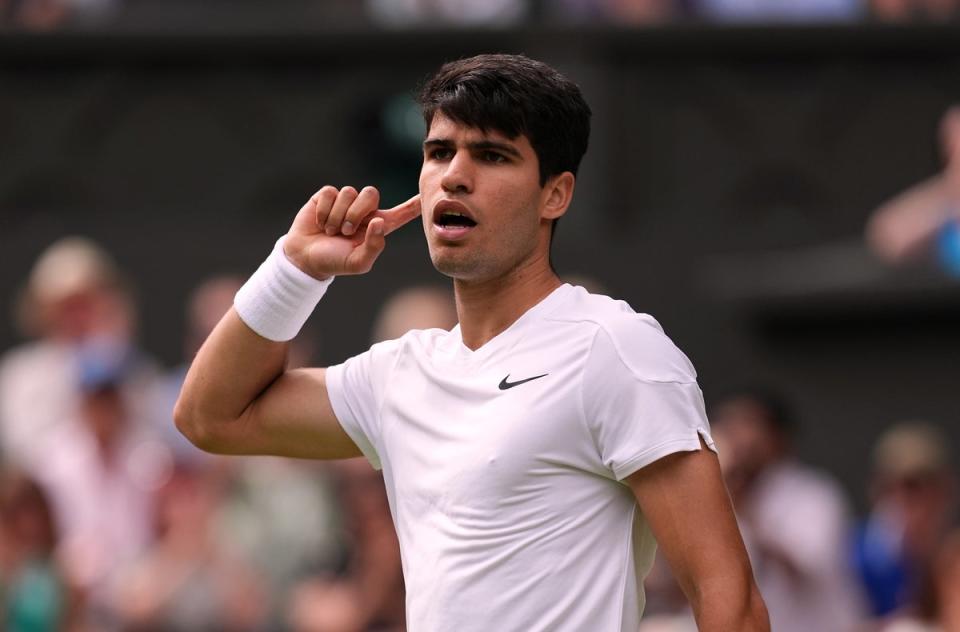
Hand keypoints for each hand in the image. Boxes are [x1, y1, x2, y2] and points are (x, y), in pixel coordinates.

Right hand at [283, 186, 420, 279]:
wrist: (305, 258)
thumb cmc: (334, 261)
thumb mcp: (358, 263)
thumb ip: (374, 246)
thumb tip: (379, 221)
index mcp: (377, 226)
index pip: (401, 213)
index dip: (414, 204)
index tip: (427, 195)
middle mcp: (364, 211)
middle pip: (371, 194)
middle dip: (356, 213)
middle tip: (345, 231)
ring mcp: (345, 201)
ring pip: (349, 193)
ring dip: (337, 215)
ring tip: (331, 231)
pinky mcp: (327, 196)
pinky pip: (330, 192)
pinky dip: (324, 210)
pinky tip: (320, 222)